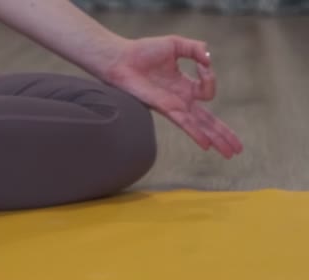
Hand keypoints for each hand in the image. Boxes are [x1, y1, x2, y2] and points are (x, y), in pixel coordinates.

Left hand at [103, 35, 242, 158]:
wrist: (121, 59)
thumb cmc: (143, 51)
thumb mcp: (176, 45)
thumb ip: (195, 48)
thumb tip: (209, 59)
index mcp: (184, 86)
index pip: (208, 91)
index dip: (210, 76)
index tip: (202, 63)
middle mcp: (180, 100)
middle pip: (208, 121)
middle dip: (224, 134)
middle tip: (238, 149)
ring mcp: (173, 106)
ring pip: (200, 126)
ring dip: (217, 139)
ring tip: (231, 154)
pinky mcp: (164, 108)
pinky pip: (184, 123)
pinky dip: (196, 133)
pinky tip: (207, 144)